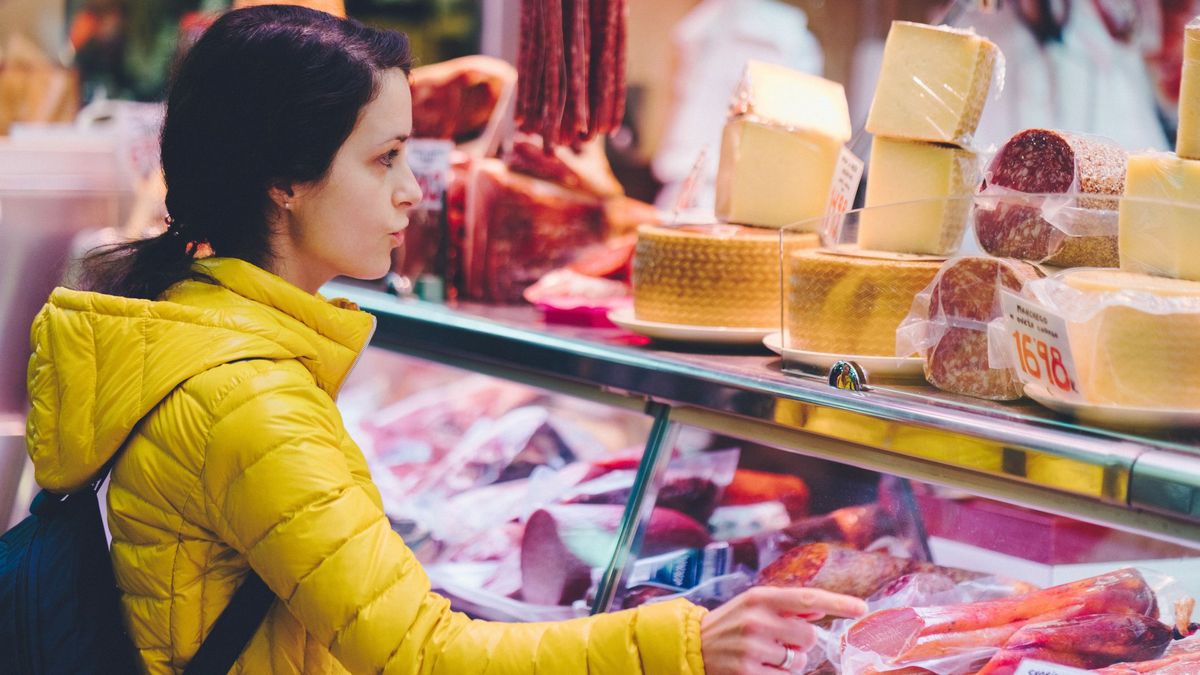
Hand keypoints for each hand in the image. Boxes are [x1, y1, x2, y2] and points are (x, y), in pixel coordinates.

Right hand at [700, 586, 867, 673]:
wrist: (692, 646)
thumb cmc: (730, 624)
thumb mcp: (753, 605)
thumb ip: (786, 606)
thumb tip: (821, 608)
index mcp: (760, 598)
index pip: (807, 597)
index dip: (838, 602)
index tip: (862, 606)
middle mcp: (756, 620)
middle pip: (808, 636)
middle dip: (800, 642)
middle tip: (778, 641)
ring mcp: (752, 648)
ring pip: (798, 662)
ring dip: (789, 662)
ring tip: (765, 656)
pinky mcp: (747, 673)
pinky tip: (758, 668)